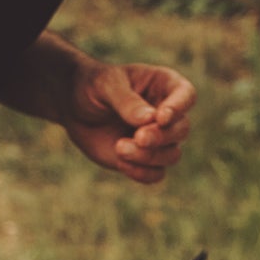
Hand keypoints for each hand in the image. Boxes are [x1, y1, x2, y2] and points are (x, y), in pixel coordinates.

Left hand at [61, 61, 195, 185]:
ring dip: (149, 157)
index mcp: (164, 85)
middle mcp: (167, 113)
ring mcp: (158, 138)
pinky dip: (142, 173)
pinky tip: (122, 163)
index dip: (178, 108)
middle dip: (161, 137)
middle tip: (138, 137)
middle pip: (182, 129)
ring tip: (120, 148)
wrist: (73, 108)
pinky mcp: (144, 159)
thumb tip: (150, 119)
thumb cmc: (93, 87)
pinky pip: (156, 174)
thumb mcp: (106, 85)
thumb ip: (127, 101)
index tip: (160, 118)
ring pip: (171, 155)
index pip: (186, 95)